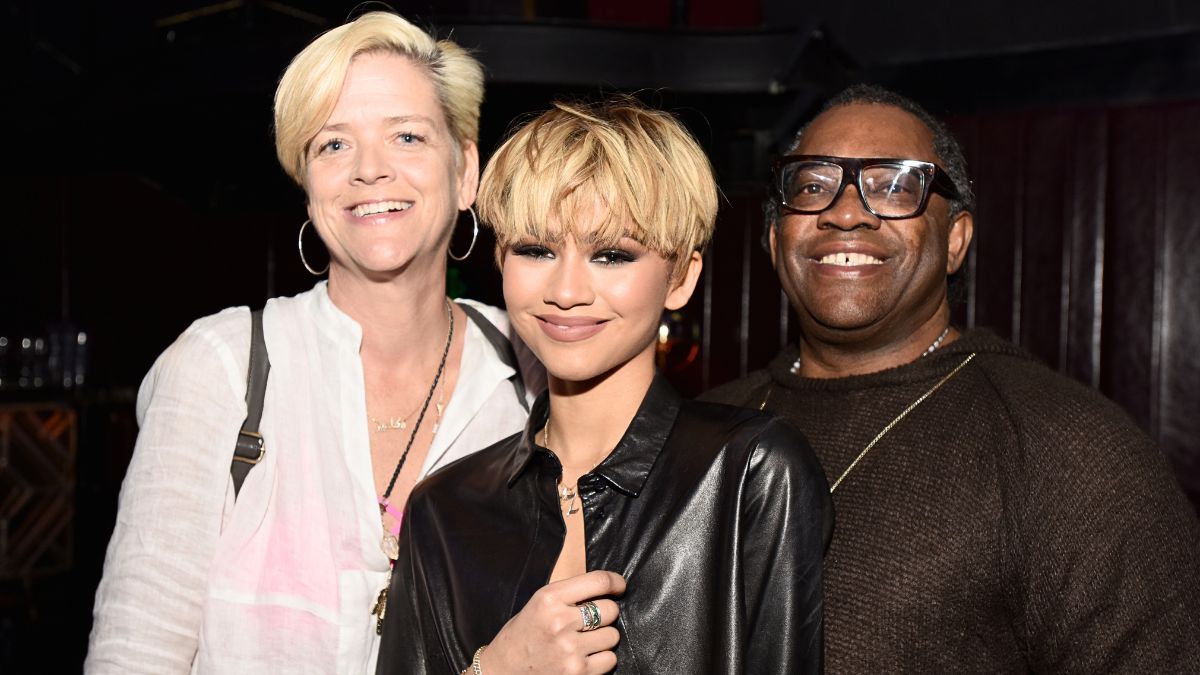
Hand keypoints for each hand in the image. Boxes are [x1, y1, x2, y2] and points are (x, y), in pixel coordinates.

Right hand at [479, 570, 624, 673]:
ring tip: (583, 642)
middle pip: (610, 610)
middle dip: (606, 615)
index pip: (599, 581)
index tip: (619, 587)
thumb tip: (607, 588)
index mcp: (549, 598)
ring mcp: (569, 649)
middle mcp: (560, 621)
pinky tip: (583, 657)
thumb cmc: (523, 635)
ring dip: (603, 639)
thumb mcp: (539, 604)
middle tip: (590, 622)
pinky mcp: (577, 672)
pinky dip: (602, 659)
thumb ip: (569, 595)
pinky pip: (610, 660)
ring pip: (612, 636)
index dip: (616, 583)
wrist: (502, 671)